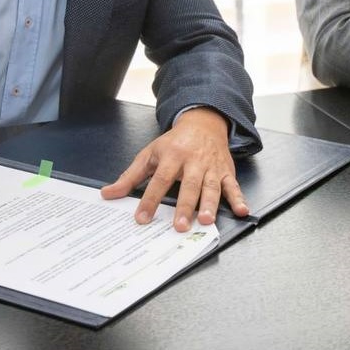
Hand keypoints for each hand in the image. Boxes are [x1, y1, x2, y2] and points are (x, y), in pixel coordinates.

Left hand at [99, 107, 247, 230]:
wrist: (203, 123)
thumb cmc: (174, 143)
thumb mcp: (150, 154)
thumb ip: (130, 176)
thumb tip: (107, 194)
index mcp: (172, 155)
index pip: (159, 179)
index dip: (150, 199)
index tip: (142, 218)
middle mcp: (193, 161)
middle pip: (188, 185)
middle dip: (184, 206)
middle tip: (179, 226)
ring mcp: (211, 167)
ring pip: (211, 187)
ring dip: (210, 204)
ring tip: (207, 220)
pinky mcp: (225, 172)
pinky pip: (233, 186)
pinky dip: (239, 198)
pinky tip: (242, 210)